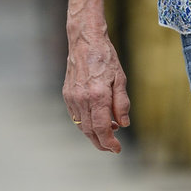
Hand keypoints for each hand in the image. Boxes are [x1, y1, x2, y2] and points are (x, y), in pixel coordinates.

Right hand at [63, 12, 130, 152]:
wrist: (85, 41)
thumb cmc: (105, 58)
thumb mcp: (120, 79)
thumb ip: (122, 104)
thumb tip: (123, 124)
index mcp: (98, 96)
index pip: (102, 128)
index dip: (110, 143)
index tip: (117, 149)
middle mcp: (82, 99)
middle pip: (90, 131)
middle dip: (101, 143)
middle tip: (112, 147)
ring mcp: (72, 98)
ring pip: (82, 126)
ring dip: (94, 134)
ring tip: (108, 131)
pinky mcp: (67, 94)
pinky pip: (75, 116)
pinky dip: (85, 123)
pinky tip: (96, 119)